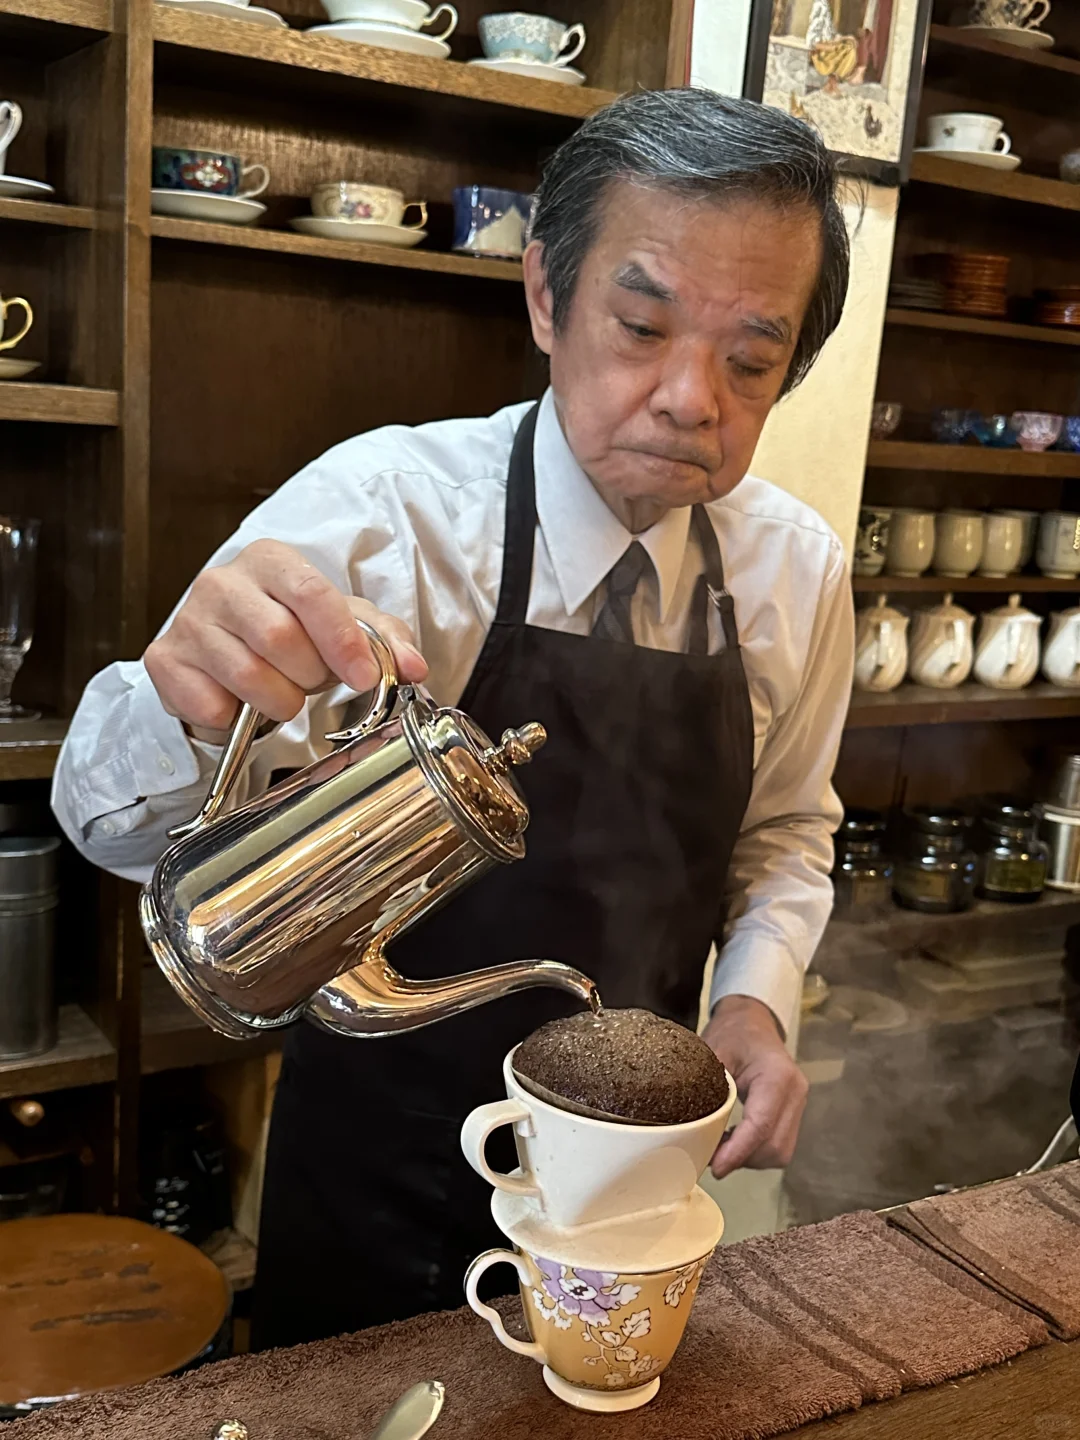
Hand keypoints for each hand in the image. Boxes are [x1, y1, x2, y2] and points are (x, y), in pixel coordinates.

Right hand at [145, 538, 427, 737]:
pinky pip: (210, 704)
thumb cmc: (292, 635)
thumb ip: (385, 641)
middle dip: (309, 675)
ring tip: (281, 694)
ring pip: (247, 675)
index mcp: (270, 561)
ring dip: (278, 701)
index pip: (311, 594)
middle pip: (279, 637)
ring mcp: (188, 620)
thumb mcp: (344, 628)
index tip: (364, 678)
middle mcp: (221, 582)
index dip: (342, 642)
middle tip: (312, 681)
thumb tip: (415, 667)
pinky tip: (240, 704)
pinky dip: (236, 719)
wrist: (225, 656)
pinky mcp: (164, 660)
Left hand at [702, 994, 808, 1178]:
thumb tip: (686, 1128)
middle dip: (743, 1159)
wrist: (752, 1021)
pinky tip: (733, 1141)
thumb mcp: (713, 1051)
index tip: (716, 1167)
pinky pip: (780, 1145)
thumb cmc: (733, 1032)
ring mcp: (798, 1103)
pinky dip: (757, 1151)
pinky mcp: (794, 1112)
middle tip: (710, 1159)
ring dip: (750, 1159)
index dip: (738, 1152)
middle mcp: (795, 1091)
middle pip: (774, 1145)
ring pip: (780, 1152)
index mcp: (777, 1075)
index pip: (761, 1125)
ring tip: (721, 1148)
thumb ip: (705, 1088)